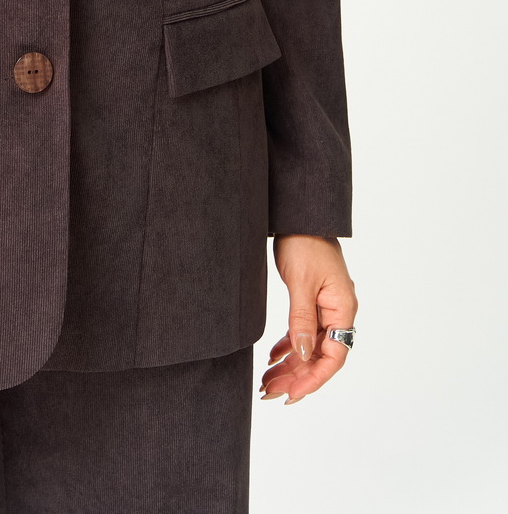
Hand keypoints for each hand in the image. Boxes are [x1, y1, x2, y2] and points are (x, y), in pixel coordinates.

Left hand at [261, 235, 357, 404]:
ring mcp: (324, 308)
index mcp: (342, 309)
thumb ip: (301, 319)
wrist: (299, 215)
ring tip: (267, 382)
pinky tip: (272, 359)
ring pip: (308, 347)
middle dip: (296, 377)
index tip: (292, 395)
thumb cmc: (304, 243)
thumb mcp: (300, 282)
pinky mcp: (311, 301)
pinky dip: (288, 347)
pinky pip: (302, 332)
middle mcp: (337, 312)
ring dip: (290, 366)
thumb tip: (302, 354)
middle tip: (270, 393)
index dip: (314, 379)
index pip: (334, 356)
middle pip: (320, 356)